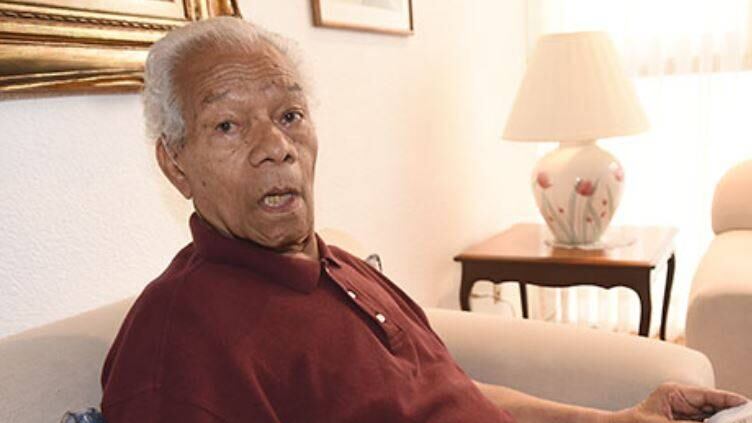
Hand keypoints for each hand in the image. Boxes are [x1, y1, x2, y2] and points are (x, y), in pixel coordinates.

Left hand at [613, 382, 747, 421]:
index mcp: (675, 392)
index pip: (709, 395)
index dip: (731, 401)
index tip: (747, 406)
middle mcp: (683, 400)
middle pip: (715, 406)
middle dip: (731, 414)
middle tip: (745, 418)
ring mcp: (685, 411)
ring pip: (712, 416)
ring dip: (723, 420)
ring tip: (738, 421)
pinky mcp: (684, 421)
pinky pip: (704, 422)